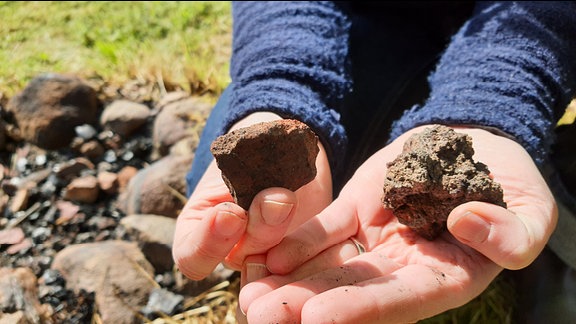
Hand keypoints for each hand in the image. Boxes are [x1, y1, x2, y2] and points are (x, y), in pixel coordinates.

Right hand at [172, 112, 332, 279]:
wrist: (281, 146)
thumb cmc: (247, 149)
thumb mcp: (233, 159)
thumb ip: (239, 177)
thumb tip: (263, 200)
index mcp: (200, 233)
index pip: (192, 258)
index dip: (209, 243)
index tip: (230, 213)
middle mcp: (232, 252)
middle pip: (240, 260)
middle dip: (259, 230)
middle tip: (276, 198)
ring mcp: (266, 255)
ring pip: (275, 263)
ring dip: (283, 231)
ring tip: (290, 197)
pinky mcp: (298, 251)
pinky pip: (306, 260)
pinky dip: (314, 246)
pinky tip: (322, 230)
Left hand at [239, 125, 556, 322]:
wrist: (476, 143)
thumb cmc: (512, 180)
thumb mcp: (530, 208)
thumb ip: (512, 233)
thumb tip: (465, 227)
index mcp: (447, 277)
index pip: (402, 300)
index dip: (363, 310)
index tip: (318, 318)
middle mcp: (404, 268)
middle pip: (353, 293)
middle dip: (307, 305)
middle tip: (262, 317)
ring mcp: (376, 241)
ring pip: (329, 266)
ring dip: (289, 281)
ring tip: (249, 296)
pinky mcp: (356, 211)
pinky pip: (324, 229)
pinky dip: (296, 241)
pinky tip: (264, 254)